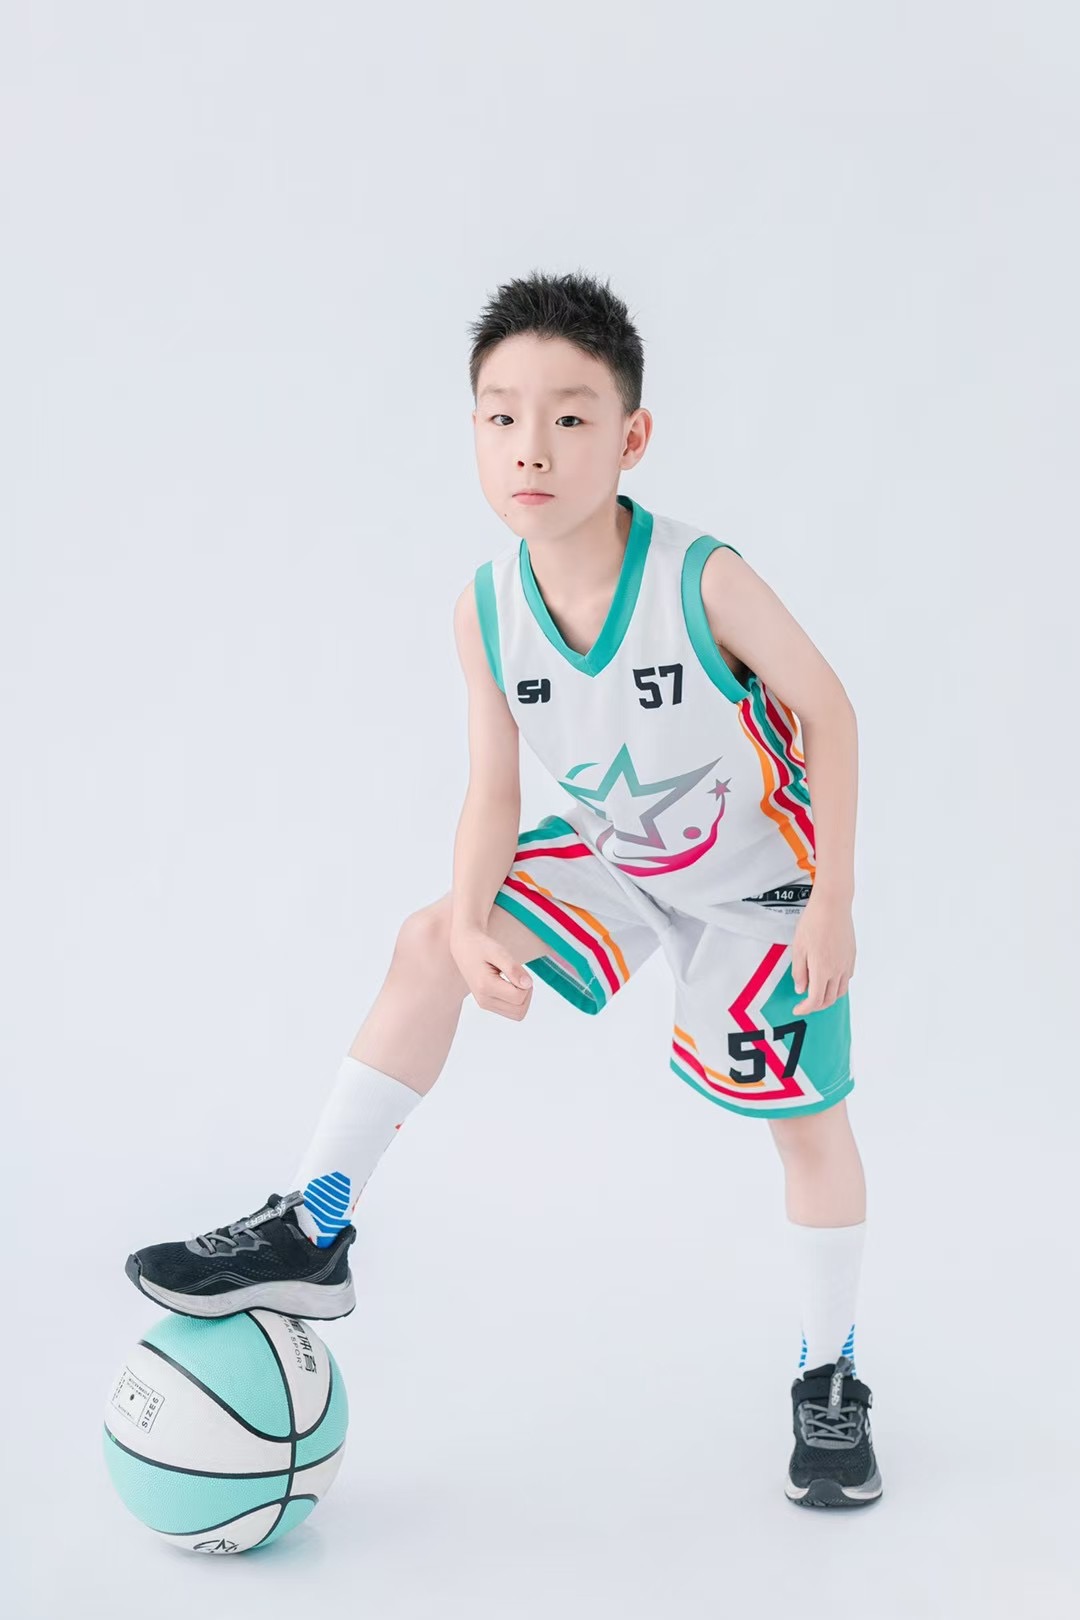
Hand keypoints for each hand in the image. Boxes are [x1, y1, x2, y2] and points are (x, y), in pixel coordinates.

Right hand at [449, 926, 533, 1021]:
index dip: (527, 985)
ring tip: (515, 980)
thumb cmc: (481, 947)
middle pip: (519, 1010)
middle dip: (526, 993)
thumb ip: (513, 969)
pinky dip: (516, 1001)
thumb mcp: (499, 952)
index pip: (518, 997)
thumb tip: (528, 984)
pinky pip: (510, 1011)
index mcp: (485, 986)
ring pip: (516, 1014)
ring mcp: (485, 1004)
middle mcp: (484, 1000)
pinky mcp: (487, 1004)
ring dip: (523, 998)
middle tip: (520, 976)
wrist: (464, 947)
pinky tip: (510, 985)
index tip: (520, 971)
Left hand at [790, 891, 854, 1014]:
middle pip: (829, 999)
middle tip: (805, 1003)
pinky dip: (837, 985)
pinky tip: (829, 978)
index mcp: (822, 970)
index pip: (815, 1000)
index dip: (805, 1008)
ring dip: (829, 997)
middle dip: (816, 1006)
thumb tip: (801, 990)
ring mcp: (847, 964)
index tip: (797, 1009)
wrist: (833, 905)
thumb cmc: (812, 923)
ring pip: (840, 991)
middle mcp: (838, 971)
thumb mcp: (798, 948)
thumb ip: (799, 972)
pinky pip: (847, 979)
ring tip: (817, 993)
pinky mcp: (852, 956)